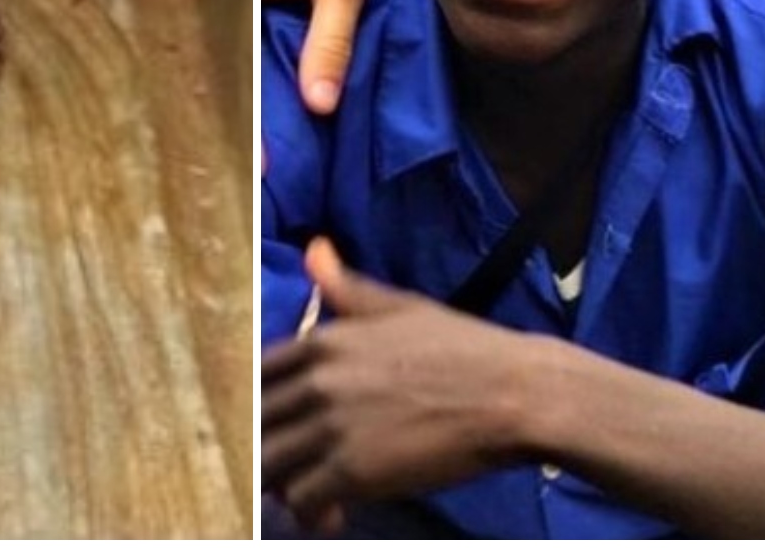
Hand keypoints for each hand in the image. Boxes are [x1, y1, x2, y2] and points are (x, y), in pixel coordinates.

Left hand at [263, 242, 536, 525]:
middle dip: (265, 446)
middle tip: (290, 463)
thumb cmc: (460, 347)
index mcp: (326, 339)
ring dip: (282, 484)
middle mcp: (319, 381)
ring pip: (270, 466)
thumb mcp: (399, 306)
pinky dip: (310, 513)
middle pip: (256, 423)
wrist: (509, 393)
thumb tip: (314, 250)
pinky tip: (333, 514)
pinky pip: (302, 501)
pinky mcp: (353, 471)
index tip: (276, 422)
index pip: (258, 374)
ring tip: (309, 491)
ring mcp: (333, 427)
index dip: (260, 403)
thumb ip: (347, 288)